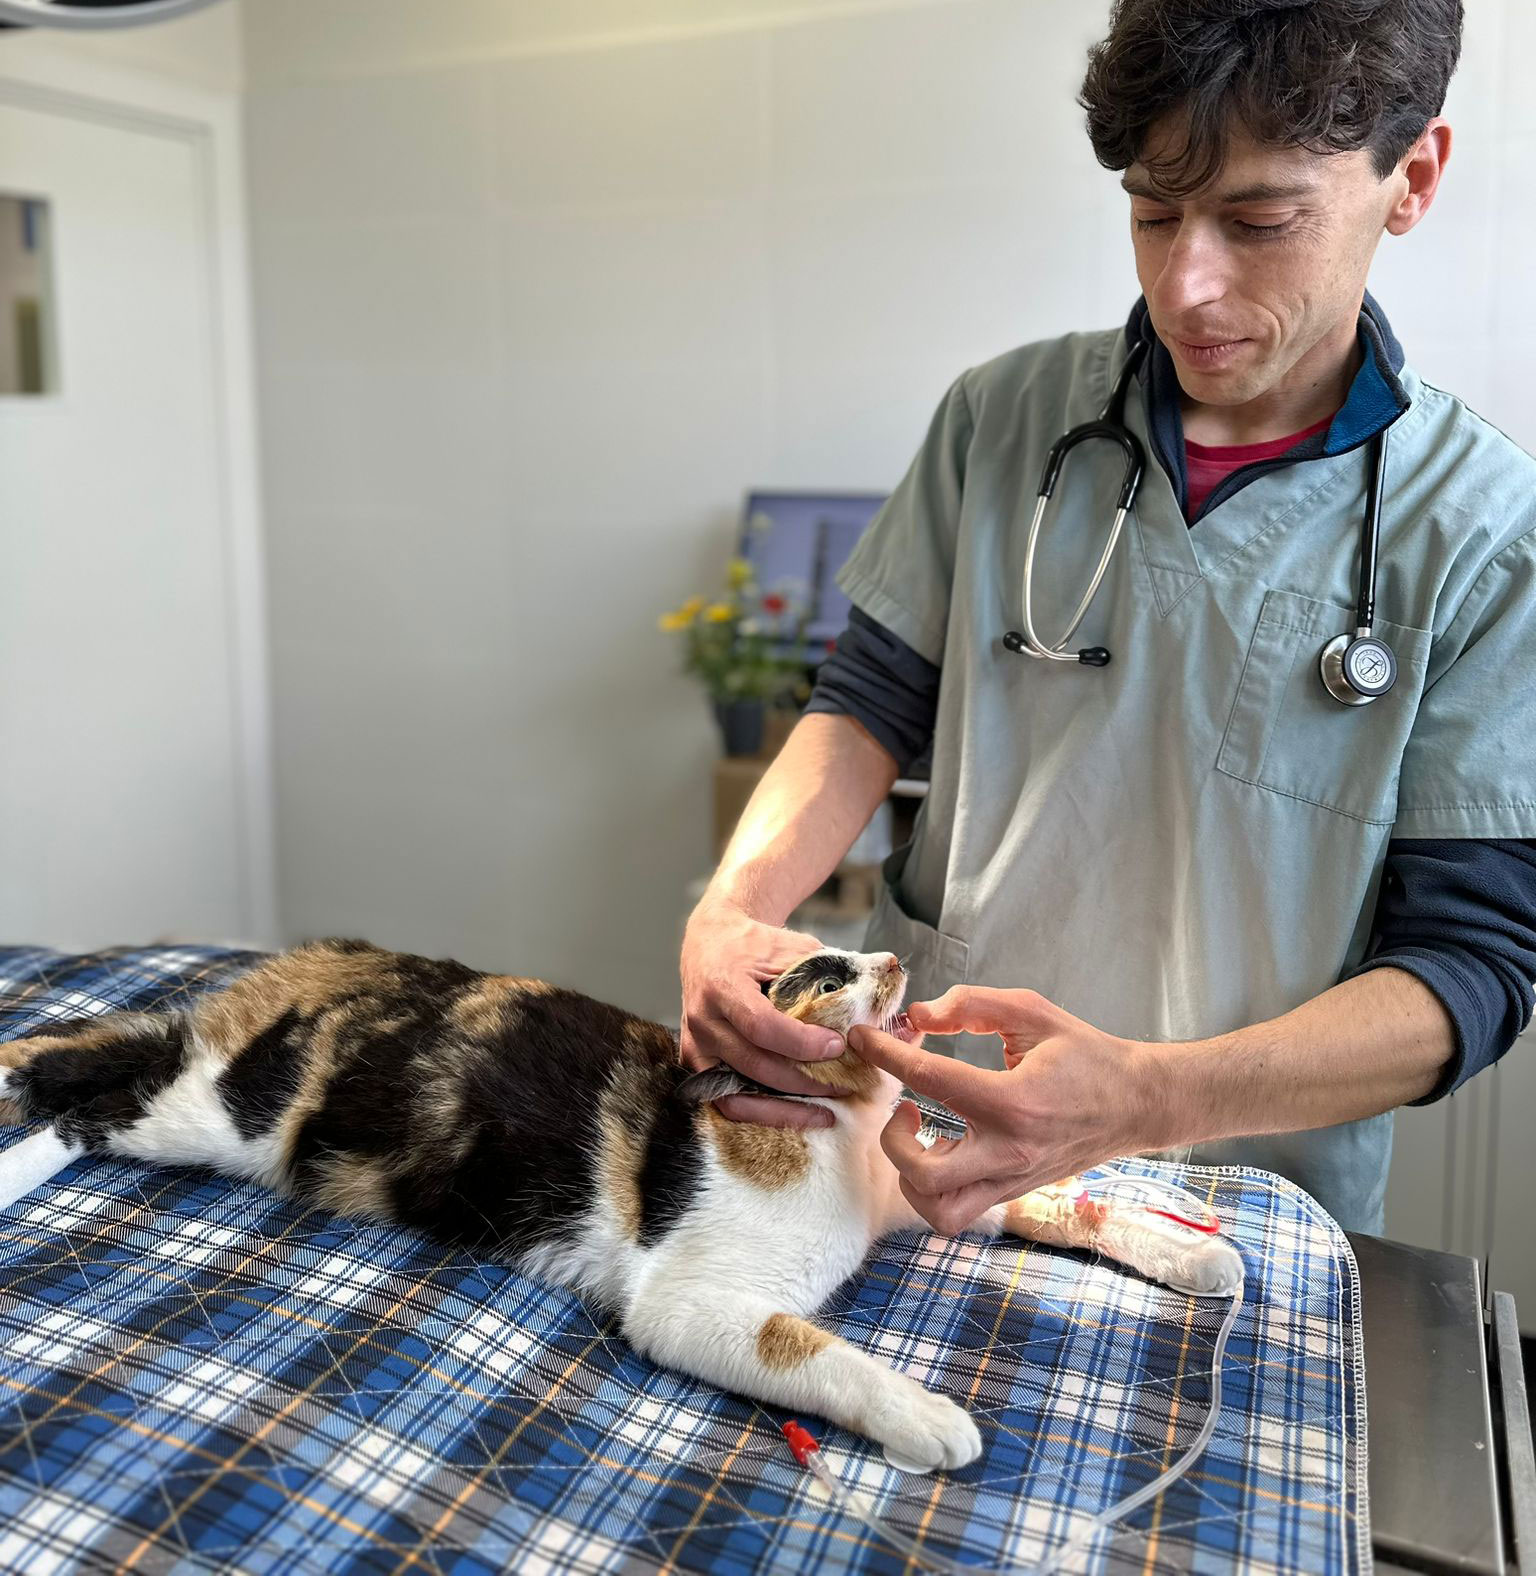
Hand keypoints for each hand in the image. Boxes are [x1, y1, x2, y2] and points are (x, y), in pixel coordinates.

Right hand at [679, 894, 847, 1128]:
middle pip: (755, 1065)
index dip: (801, 1043)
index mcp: (723, 985)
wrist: (710, 943)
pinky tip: (794, 1112)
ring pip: (738, 1094)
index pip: (761, 1026)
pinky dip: (762, 1112)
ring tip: (824, 1111)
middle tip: (844, 1084)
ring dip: (784, 1109)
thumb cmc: (753, 943)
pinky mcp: (697, 1064)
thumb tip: (875, 994)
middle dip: (804, 1082)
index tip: (838, 1046)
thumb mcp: (789, 946)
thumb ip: (826, 971)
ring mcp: (695, 1047)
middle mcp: (704, 1020)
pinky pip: (728, 1101)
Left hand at [847, 986, 1161, 1232]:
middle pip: (923, 1174)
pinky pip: (959, 1209)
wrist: (1138, 1104)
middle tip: (902, 1105)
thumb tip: (919, 1017)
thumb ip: (973, 1005)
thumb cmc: (1086, 1055)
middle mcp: (1010, 1151)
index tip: (863, 1039)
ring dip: (911, 1174)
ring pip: (939, 1210)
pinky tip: (941, 1146)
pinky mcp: (1013, 1192)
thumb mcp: (1033, 1012)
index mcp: (1014, 1101)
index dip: (886, 1055)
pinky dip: (934, 1186)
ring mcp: (1011, 1179)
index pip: (930, 1079)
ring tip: (920, 1133)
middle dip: (893, 1139)